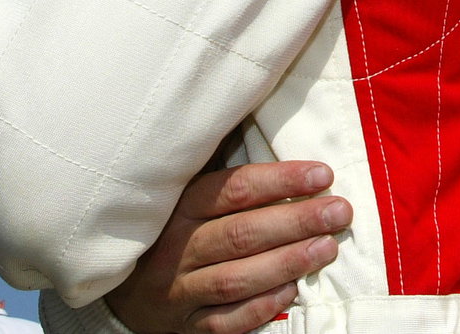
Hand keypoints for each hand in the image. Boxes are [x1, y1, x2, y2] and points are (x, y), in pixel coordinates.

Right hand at [104, 161, 350, 333]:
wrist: (120, 287)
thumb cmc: (167, 228)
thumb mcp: (183, 193)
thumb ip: (227, 178)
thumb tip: (282, 143)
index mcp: (177, 206)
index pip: (234, 190)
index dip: (281, 181)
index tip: (322, 174)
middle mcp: (175, 248)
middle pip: (240, 233)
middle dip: (295, 221)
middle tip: (339, 211)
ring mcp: (177, 290)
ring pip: (235, 279)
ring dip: (286, 262)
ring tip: (326, 248)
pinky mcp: (184, 325)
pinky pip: (225, 321)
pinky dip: (260, 307)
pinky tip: (292, 290)